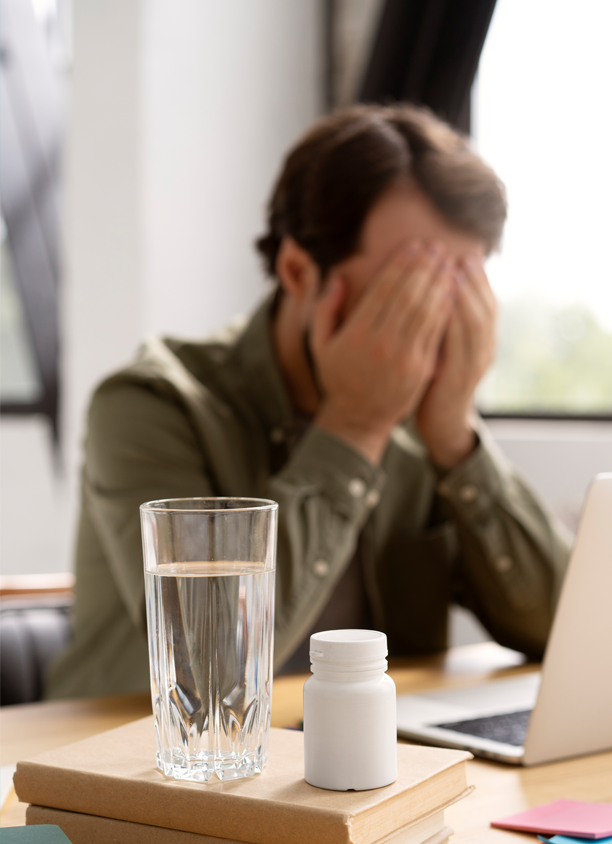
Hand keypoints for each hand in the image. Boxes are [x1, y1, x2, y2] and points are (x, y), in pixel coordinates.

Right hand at [311, 243, 454, 463]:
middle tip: (437, 247)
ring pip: (425, 312)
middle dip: (424, 268)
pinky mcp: (421, 369)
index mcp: (356, 334)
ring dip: (439, 284)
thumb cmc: (337, 377)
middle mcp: (381, 343)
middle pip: (408, 296)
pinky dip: (445, 310)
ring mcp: (404, 357)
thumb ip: (325, 310)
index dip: (401, 264)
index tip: (413, 245)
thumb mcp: (320, 344)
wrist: (357, 418)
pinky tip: (452, 293)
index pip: (383, 290)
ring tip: (448, 263)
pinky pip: (435, 333)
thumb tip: (339, 280)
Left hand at [416, 256, 496, 468]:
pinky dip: (454, 323)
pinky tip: (442, 305)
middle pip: (485, 305)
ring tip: (452, 272)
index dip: (476, 276)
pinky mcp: (462, 378)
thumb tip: (435, 284)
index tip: (462, 252)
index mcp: (480, 338)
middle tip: (458, 255)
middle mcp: (485, 347)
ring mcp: (476, 363)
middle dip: (472, 280)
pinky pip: (462, 346)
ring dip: (465, 296)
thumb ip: (443, 318)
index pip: (484, 299)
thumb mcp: (442, 345)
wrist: (441, 422)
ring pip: (477, 322)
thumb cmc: (436, 379)